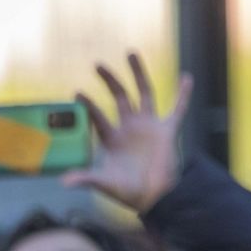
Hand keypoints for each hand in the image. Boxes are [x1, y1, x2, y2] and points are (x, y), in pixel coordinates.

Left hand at [63, 51, 191, 212]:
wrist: (154, 197)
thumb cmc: (127, 192)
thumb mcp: (104, 184)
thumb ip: (86, 179)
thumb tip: (64, 181)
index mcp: (112, 138)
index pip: (97, 117)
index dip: (88, 105)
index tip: (76, 92)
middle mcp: (130, 127)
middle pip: (119, 97)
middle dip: (109, 81)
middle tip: (97, 65)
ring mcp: (149, 126)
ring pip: (144, 93)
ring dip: (138, 74)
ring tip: (130, 53)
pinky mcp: (168, 130)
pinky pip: (178, 109)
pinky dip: (183, 94)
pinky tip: (186, 78)